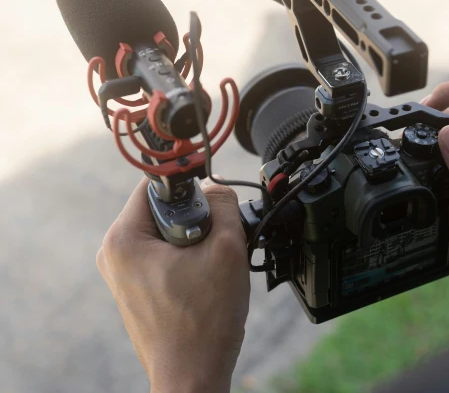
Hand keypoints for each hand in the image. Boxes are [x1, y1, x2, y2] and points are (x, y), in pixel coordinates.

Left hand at [96, 178, 249, 392]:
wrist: (192, 379)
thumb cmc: (203, 323)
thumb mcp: (227, 247)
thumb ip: (224, 203)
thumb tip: (217, 188)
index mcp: (123, 238)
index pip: (155, 184)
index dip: (190, 187)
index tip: (212, 205)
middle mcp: (114, 253)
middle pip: (162, 209)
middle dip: (196, 218)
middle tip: (215, 243)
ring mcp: (123, 274)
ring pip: (166, 232)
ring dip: (195, 240)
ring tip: (211, 266)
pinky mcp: (136, 289)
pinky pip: (163, 254)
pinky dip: (187, 259)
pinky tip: (204, 280)